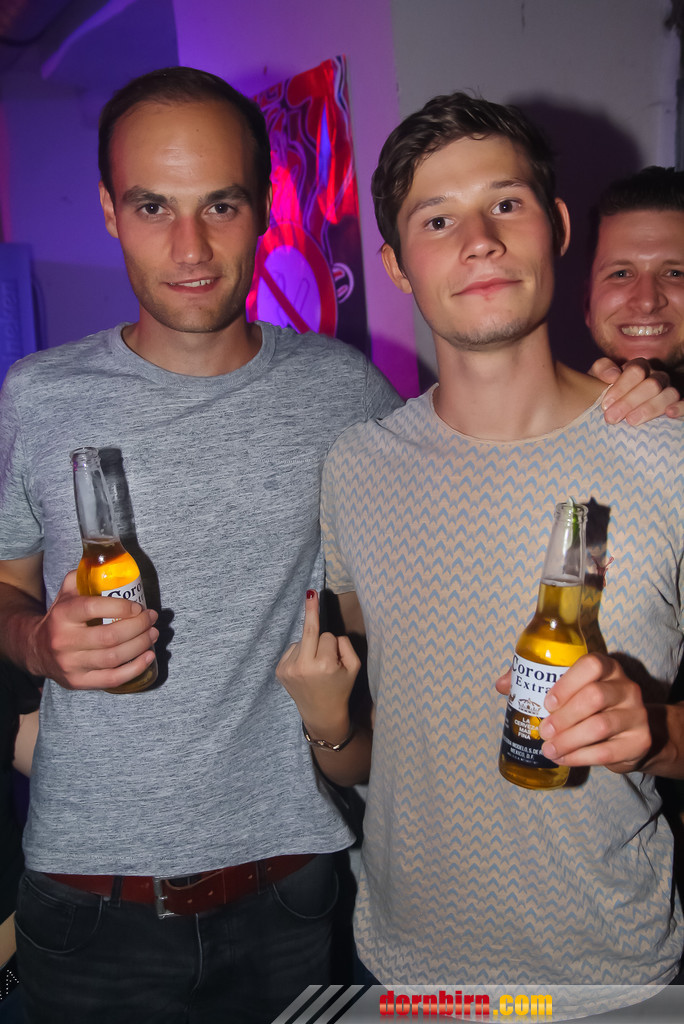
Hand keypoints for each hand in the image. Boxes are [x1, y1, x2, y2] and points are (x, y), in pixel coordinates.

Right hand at [28, 570, 158, 690]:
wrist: (36, 649)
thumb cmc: (61, 617)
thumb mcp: (66, 593)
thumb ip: (84, 576)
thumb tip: (110, 564)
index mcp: (62, 615)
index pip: (93, 608)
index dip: (121, 607)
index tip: (139, 606)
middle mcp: (64, 641)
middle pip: (110, 637)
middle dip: (138, 627)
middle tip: (151, 618)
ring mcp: (71, 664)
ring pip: (114, 658)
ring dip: (140, 645)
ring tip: (153, 633)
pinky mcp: (78, 682)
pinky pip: (112, 679)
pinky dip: (135, 668)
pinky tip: (148, 655)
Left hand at [276, 589, 359, 741]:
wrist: (321, 713)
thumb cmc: (340, 687)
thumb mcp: (354, 667)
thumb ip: (345, 643)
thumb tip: (327, 627)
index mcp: (324, 666)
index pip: (329, 636)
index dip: (335, 645)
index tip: (336, 657)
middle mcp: (304, 666)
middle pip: (310, 630)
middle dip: (311, 611)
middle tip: (312, 592)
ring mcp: (289, 669)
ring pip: (302, 640)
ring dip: (309, 647)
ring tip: (314, 668)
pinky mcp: (279, 670)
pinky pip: (293, 648)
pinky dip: (300, 653)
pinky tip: (304, 669)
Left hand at [537, 653, 650, 772]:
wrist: (630, 732)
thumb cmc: (590, 705)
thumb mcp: (571, 688)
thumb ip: (536, 681)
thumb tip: (501, 685)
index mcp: (607, 667)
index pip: (592, 665)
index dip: (567, 683)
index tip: (547, 702)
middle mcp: (626, 687)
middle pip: (595, 696)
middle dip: (564, 716)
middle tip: (543, 731)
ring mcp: (637, 714)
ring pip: (600, 726)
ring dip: (568, 740)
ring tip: (548, 749)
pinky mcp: (640, 742)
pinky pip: (607, 751)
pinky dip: (580, 757)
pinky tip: (563, 758)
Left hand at [589, 356, 682, 422]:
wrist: (612, 412)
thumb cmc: (606, 395)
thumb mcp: (597, 379)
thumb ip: (601, 370)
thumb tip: (613, 375)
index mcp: (639, 368)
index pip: (636, 371)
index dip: (622, 387)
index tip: (606, 404)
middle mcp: (656, 377)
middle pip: (652, 384)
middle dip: (630, 401)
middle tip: (612, 418)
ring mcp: (668, 391)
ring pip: (669, 394)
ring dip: (650, 408)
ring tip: (632, 421)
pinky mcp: (676, 405)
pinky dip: (680, 407)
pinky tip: (669, 414)